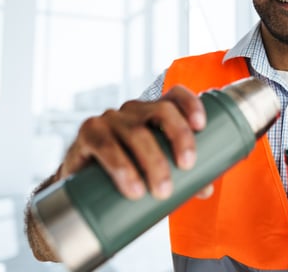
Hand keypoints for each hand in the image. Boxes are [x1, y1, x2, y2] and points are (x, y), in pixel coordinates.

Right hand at [57, 85, 205, 199]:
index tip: (201, 126)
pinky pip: (105, 146)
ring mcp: (109, 119)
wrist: (82, 185)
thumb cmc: (127, 172)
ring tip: (162, 191)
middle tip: (187, 166)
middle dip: (179, 136)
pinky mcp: (87, 134)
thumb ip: (181, 178)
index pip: (175, 96)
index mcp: (153, 113)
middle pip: (161, 111)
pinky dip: (122, 168)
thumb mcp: (155, 171)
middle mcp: (132, 110)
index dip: (190, 104)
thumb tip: (205, 189)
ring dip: (153, 161)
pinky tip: (134, 188)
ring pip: (136, 132)